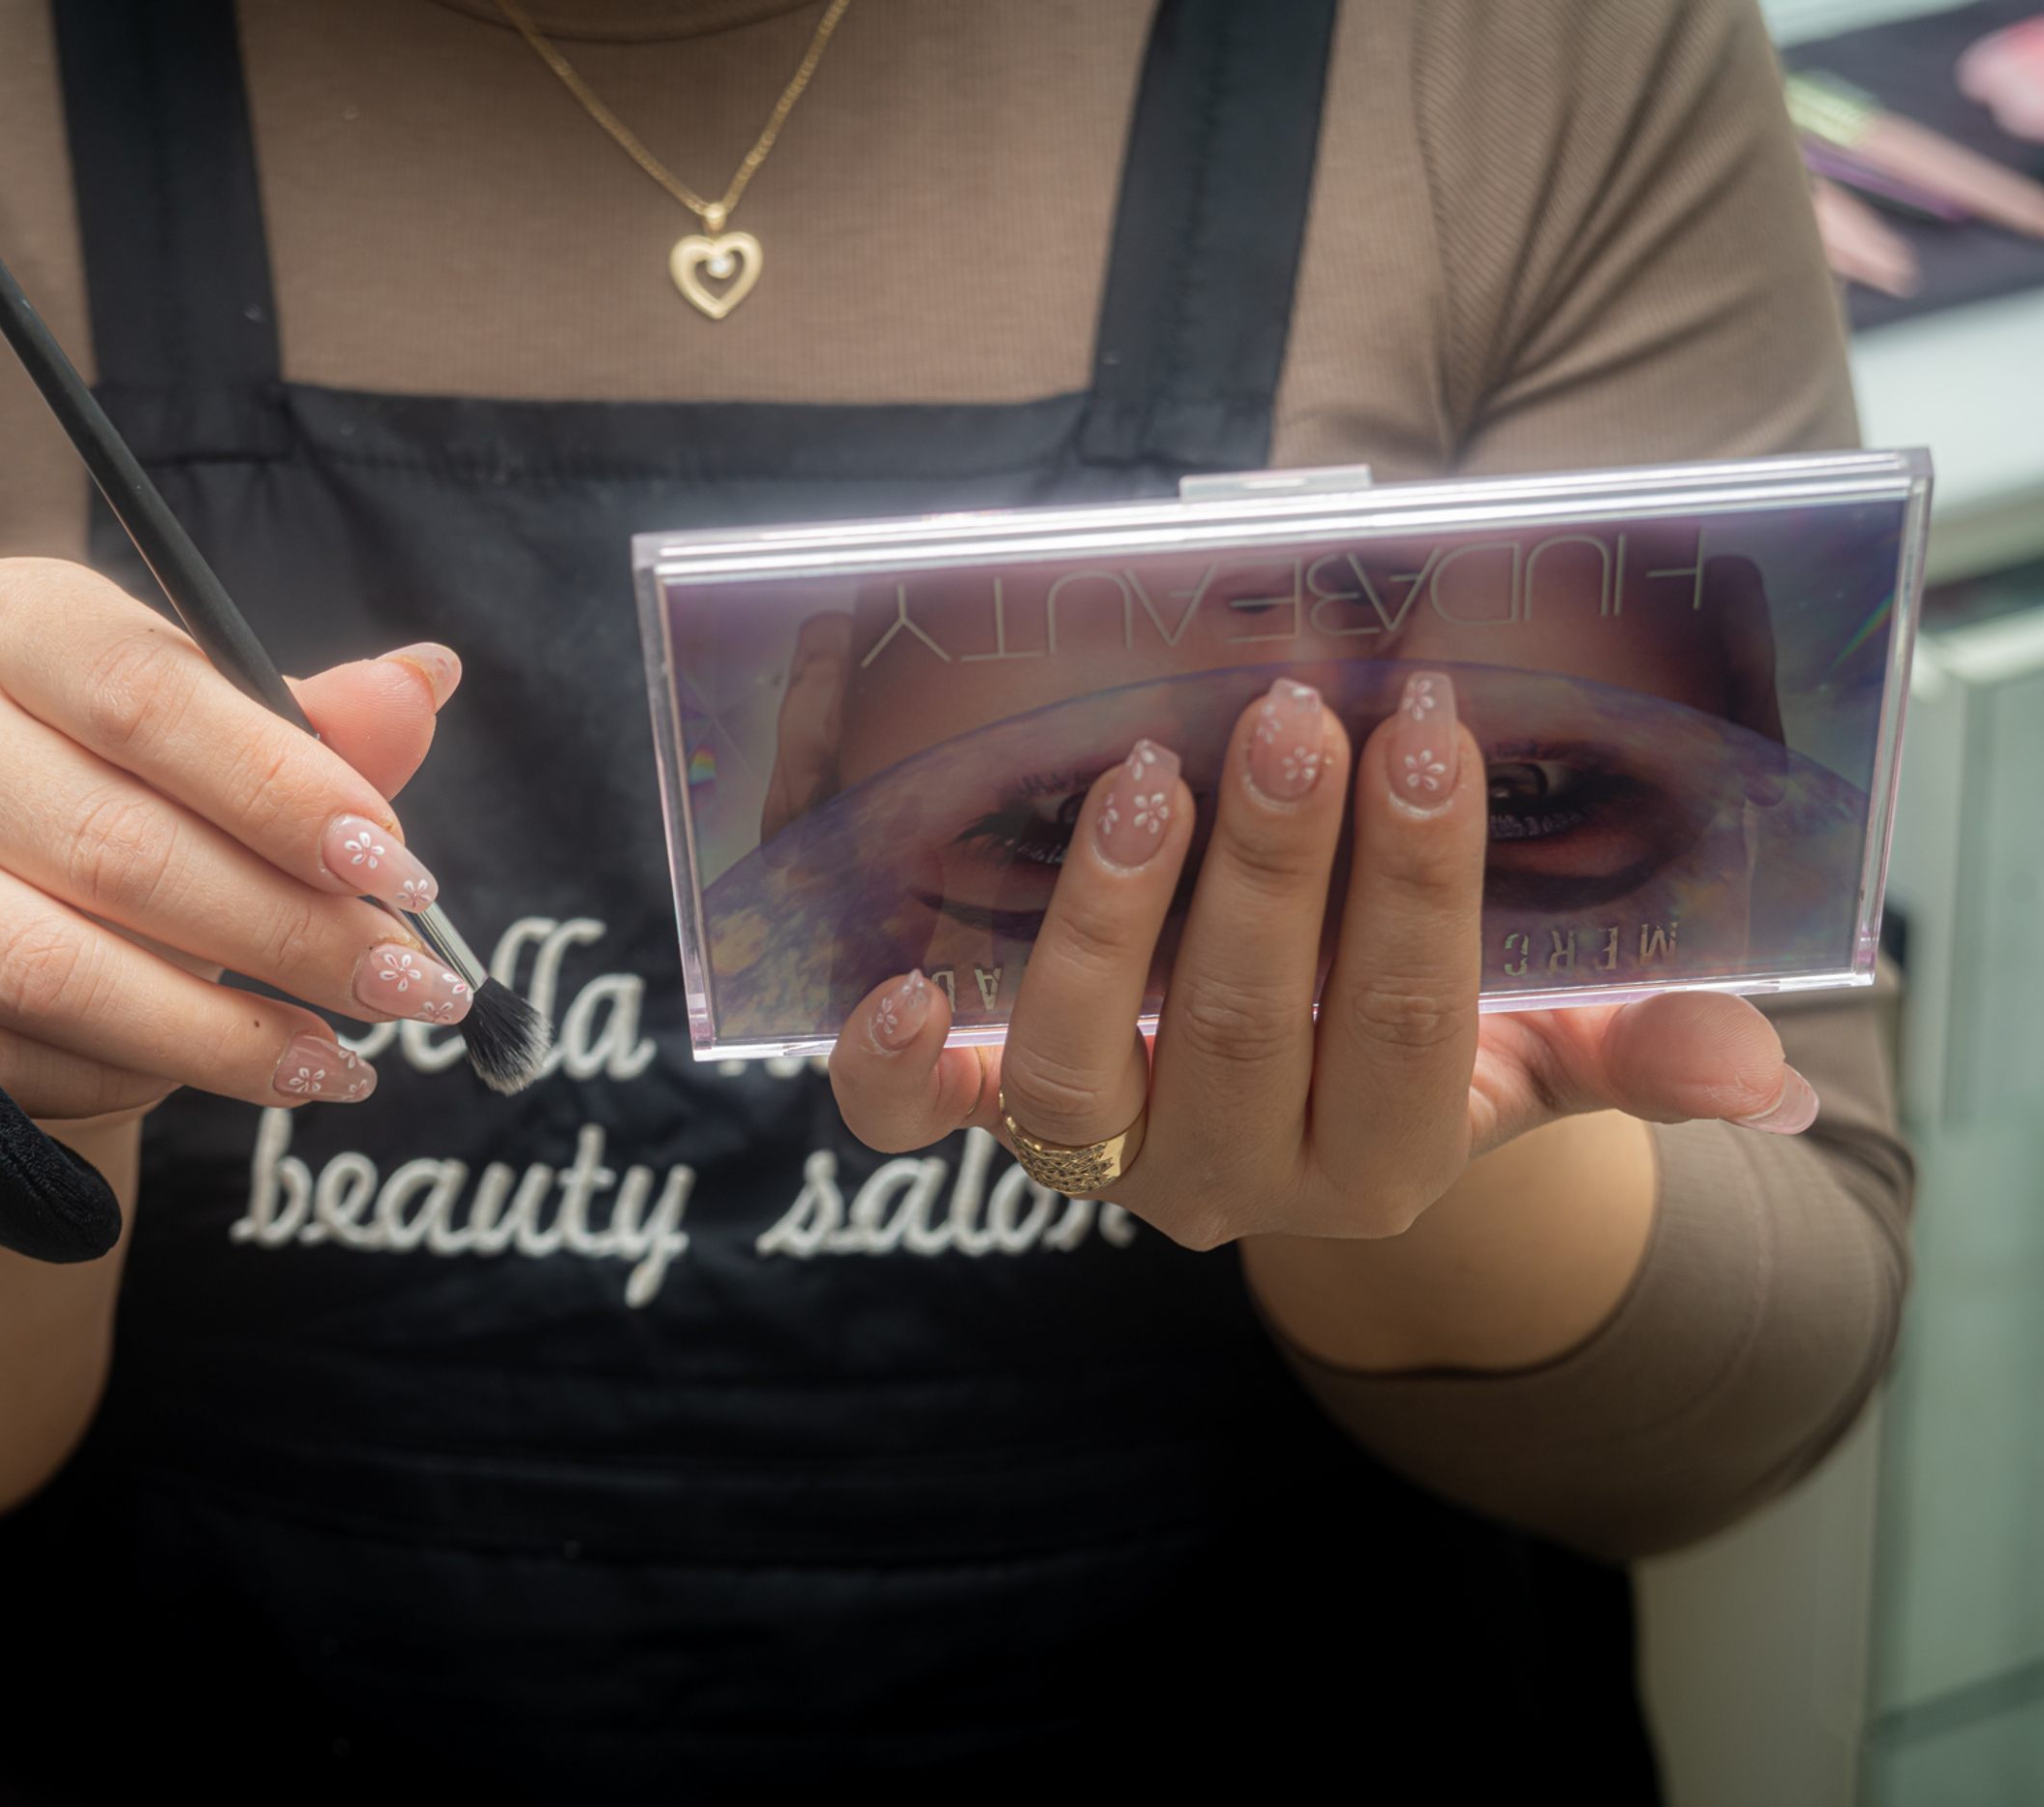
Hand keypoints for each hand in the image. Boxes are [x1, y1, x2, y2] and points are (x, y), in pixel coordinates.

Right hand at [0, 557, 470, 1122]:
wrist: (2, 930)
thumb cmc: (141, 808)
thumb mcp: (233, 748)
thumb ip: (322, 726)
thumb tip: (423, 681)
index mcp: (11, 621)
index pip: (148, 695)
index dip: (283, 788)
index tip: (398, 868)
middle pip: (117, 844)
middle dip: (288, 931)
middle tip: (407, 986)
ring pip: (56, 966)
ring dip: (222, 1032)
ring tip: (340, 1059)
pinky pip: (2, 1057)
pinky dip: (129, 1081)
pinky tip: (225, 1082)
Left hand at [827, 674, 1817, 1249]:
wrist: (1296, 1124)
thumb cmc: (1416, 1038)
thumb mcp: (1537, 1049)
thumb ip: (1631, 1049)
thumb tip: (1763, 1069)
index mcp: (1381, 1160)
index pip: (1409, 1020)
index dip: (1420, 879)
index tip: (1430, 732)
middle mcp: (1230, 1181)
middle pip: (1243, 1025)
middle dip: (1273, 864)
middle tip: (1292, 714)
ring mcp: (1100, 1157)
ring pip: (1077, 1064)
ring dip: (1106, 920)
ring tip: (1142, 777)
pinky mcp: (991, 1123)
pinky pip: (917, 1126)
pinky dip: (894, 1070)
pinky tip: (886, 988)